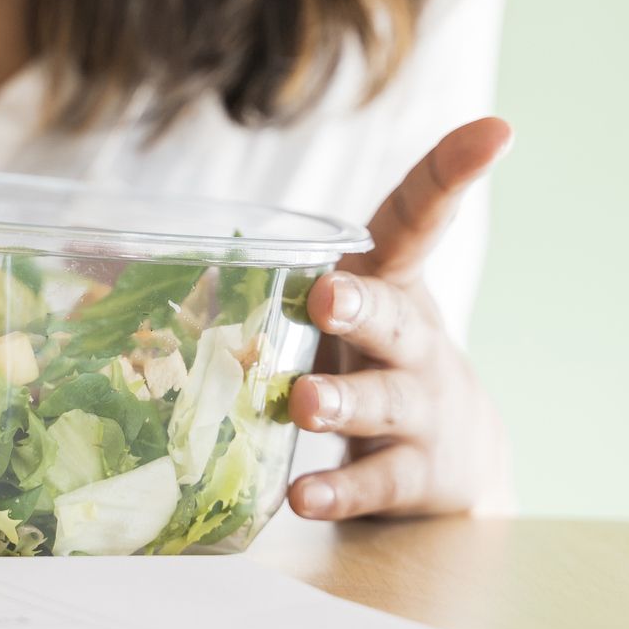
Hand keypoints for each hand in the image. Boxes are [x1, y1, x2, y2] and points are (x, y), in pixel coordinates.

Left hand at [287, 116, 515, 519]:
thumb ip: (273, 280)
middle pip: (395, 315)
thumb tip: (131, 264)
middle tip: (327, 298)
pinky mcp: (415, 473)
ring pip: (385, 400)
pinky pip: (375, 482)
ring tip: (305, 406)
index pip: (422, 218)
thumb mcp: (347, 307)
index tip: (497, 130)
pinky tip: (304, 497)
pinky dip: (339, 491)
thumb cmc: (372, 359)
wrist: (458, 460)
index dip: (453, 172)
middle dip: (361, 305)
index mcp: (394, 283)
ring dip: (343, 401)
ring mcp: (420, 408)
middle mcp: (414, 340)